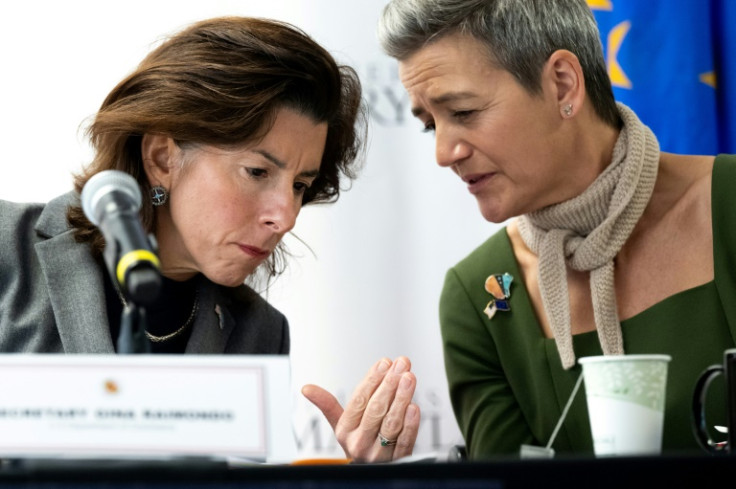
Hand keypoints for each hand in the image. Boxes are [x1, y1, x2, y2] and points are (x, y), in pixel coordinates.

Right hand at [301, 356, 419, 462]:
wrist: (372, 472)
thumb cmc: (359, 441)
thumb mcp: (341, 424)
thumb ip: (327, 404)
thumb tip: (306, 388)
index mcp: (345, 431)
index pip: (358, 401)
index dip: (372, 380)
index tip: (384, 362)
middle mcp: (360, 443)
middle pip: (375, 410)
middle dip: (389, 384)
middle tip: (401, 364)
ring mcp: (379, 454)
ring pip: (391, 423)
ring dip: (402, 398)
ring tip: (409, 377)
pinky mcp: (398, 460)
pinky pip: (404, 441)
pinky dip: (410, 424)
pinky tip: (414, 406)